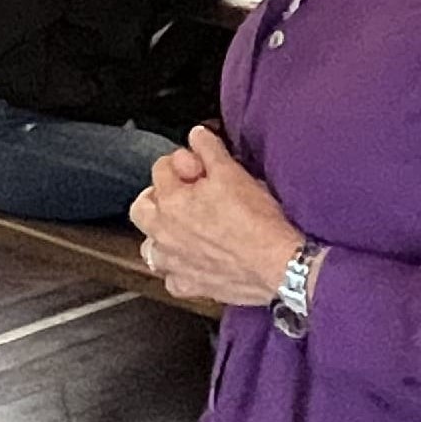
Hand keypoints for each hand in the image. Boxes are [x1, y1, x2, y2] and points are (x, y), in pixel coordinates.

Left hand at [128, 127, 302, 307]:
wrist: (278, 264)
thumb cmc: (256, 222)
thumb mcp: (232, 172)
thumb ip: (209, 150)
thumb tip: (197, 135)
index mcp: (170, 202)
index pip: (160, 169)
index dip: (180, 163)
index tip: (196, 166)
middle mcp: (163, 234)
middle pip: (141, 209)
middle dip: (157, 197)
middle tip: (180, 194)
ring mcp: (174, 263)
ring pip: (150, 247)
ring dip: (162, 235)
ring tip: (183, 229)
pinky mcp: (190, 286)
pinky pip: (171, 278)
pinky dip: (178, 269)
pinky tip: (195, 261)